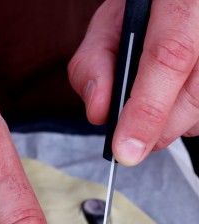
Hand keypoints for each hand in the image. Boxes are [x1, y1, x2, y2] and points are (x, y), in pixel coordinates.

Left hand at [69, 0, 198, 164]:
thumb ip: (94, 64)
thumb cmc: (146, 11)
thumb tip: (99, 113)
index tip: (125, 149)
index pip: (167, 58)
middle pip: (193, 93)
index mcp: (181, 2)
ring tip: (151, 107)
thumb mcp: (110, 26)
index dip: (146, 110)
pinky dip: (187, 119)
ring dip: (172, 124)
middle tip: (129, 143)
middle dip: (155, 129)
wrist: (180, 2)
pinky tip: (174, 102)